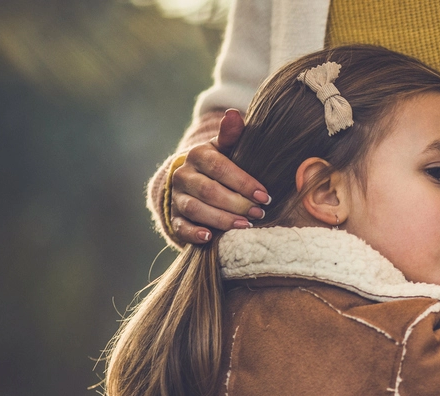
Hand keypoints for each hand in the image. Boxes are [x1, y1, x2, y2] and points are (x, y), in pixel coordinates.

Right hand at [169, 109, 270, 243]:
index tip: (265, 196)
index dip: (243, 183)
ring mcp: (177, 196)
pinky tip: (209, 237)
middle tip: (259, 213)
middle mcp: (183, 175)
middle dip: (237, 203)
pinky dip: (193, 233)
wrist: (195, 180)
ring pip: (195, 209)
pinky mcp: (174, 216)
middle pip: (209, 191)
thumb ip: (232, 135)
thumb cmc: (221, 164)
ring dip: (222, 219)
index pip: (220, 168)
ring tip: (245, 226)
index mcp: (198, 155)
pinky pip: (180, 227)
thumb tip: (233, 114)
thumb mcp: (228, 149)